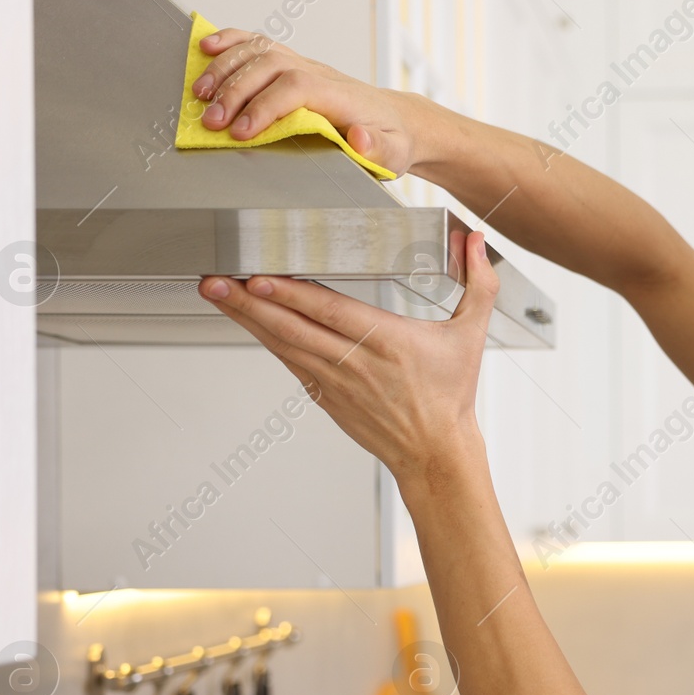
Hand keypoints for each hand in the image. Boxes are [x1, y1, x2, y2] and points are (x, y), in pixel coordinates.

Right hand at [192, 28, 417, 174]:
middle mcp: (320, 74)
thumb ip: (378, 148)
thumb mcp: (394, 153)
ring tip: (199, 93)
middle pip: (271, 67)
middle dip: (236, 92)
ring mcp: (305, 65)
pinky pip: (259, 44)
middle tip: (212, 121)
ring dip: (225, 68)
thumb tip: (360, 137)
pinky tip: (206, 48)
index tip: (242, 132)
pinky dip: (230, 42)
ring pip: (260, 52)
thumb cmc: (390, 139)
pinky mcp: (293, 64)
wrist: (395, 120)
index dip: (266, 107)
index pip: (297, 89)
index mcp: (341, 96)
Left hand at [197, 231, 497, 481]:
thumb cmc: (450, 396)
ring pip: (282, 344)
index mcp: (387, 342)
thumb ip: (479, 285)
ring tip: (217, 293)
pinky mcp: (325, 397)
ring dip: (247, 318)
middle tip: (215, 280)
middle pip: (291, 327)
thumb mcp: (472, 336)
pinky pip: (289, 363)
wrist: (435, 451)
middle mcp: (354, 363)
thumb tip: (477, 243)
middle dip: (248, 302)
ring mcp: (335, 382)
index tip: (259, 278)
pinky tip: (247, 322)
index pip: (330, 313)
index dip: (291, 296)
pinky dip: (266, 340)